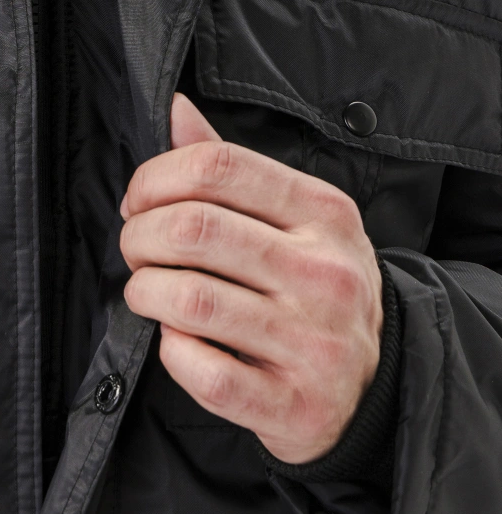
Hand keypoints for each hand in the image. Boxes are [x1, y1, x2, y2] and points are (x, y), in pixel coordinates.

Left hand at [120, 93, 383, 464]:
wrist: (377, 385)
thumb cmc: (314, 285)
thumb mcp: (294, 217)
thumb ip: (230, 165)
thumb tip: (175, 108)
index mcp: (323, 212)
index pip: (218, 165)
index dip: (155, 177)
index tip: (138, 201)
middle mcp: (325, 273)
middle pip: (193, 228)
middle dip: (139, 236)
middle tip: (136, 250)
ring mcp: (314, 342)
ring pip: (190, 299)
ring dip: (145, 292)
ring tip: (147, 292)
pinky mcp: (296, 405)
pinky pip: (205, 372)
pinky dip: (173, 353)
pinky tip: (180, 341)